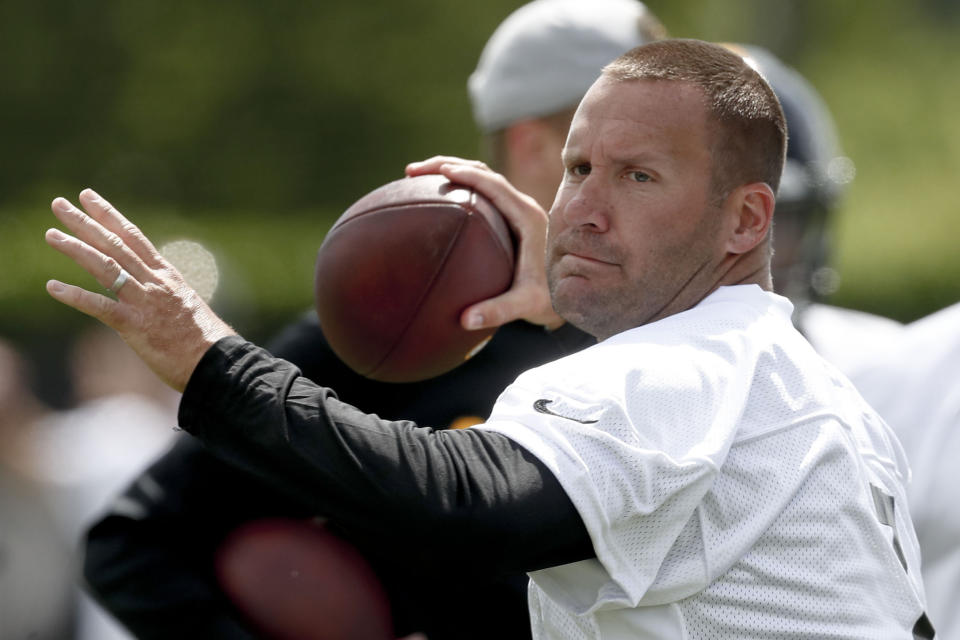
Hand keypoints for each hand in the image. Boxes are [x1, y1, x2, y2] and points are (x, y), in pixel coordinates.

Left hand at [44, 189, 235, 391]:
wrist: (218, 362)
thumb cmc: (205, 342)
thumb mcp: (186, 308)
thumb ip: (165, 297)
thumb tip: (152, 296)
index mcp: (167, 276)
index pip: (133, 238)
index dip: (109, 215)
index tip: (88, 197)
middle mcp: (154, 283)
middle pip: (115, 245)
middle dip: (85, 223)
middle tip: (60, 204)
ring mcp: (145, 302)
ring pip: (105, 268)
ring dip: (76, 249)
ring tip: (51, 234)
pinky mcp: (136, 326)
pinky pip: (100, 307)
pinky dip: (76, 296)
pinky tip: (53, 287)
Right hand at [405, 156, 562, 330]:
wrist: (568, 295)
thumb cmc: (549, 299)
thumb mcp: (526, 305)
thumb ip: (499, 311)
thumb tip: (466, 320)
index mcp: (528, 218)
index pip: (495, 185)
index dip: (467, 174)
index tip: (441, 172)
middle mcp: (523, 207)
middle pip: (483, 173)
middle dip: (447, 165)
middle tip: (413, 171)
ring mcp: (516, 210)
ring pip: (481, 179)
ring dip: (451, 171)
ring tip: (416, 177)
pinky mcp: (509, 217)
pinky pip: (482, 194)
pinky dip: (457, 188)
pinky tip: (434, 199)